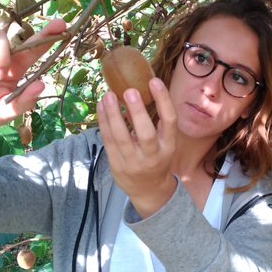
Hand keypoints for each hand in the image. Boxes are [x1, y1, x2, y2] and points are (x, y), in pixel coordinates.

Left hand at [96, 78, 177, 218]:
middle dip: (137, 111)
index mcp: (168, 146)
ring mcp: (133, 162)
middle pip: (145, 133)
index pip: (170, 121)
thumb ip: (152, 121)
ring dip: (113, 114)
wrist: (148, 190)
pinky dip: (103, 122)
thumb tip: (136, 92)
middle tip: (129, 90)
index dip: (163, 100)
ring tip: (108, 95)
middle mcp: (153, 155)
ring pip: (121, 138)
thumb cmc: (156, 158)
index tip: (154, 80)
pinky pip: (108, 142)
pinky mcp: (117, 165)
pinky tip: (101, 107)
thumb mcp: (162, 141)